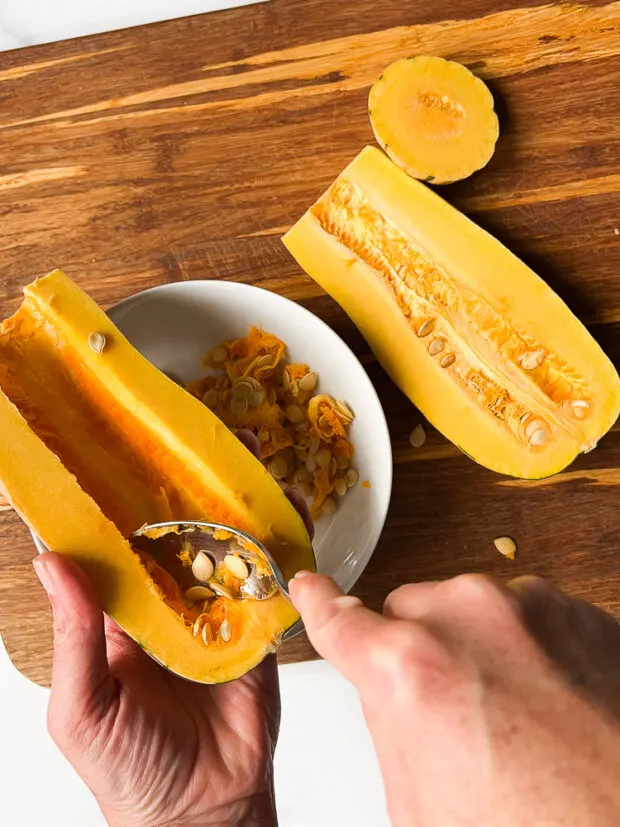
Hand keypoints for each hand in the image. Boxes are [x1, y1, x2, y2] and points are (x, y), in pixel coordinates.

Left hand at [33, 431, 311, 826]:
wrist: (203, 815)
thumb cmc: (128, 772)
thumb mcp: (82, 707)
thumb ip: (75, 635)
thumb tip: (51, 561)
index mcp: (122, 614)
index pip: (117, 545)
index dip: (119, 501)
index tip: (123, 452)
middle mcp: (170, 605)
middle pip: (180, 535)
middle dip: (190, 488)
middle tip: (201, 442)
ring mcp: (217, 615)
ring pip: (228, 548)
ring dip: (239, 506)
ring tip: (247, 462)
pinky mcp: (258, 631)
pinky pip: (270, 582)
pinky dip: (281, 547)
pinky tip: (287, 515)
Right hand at [290, 572, 619, 826]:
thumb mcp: (421, 804)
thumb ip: (388, 723)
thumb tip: (385, 688)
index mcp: (413, 669)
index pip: (340, 619)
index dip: (320, 605)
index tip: (311, 586)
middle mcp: (469, 616)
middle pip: (409, 610)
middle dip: (416, 648)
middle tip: (452, 712)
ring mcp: (529, 605)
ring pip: (469, 609)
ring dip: (476, 645)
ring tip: (515, 717)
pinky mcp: (577, 609)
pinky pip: (525, 614)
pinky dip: (527, 646)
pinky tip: (549, 703)